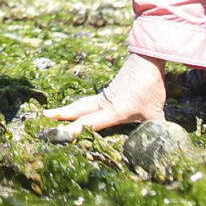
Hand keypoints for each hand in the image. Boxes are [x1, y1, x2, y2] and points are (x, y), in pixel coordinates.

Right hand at [42, 53, 167, 137]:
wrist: (147, 59)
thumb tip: (161, 145)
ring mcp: (105, 95)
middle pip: (78, 109)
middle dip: (61, 115)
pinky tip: (79, 107)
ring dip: (67, 109)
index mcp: (114, 110)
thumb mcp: (156, 113)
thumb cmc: (150, 85)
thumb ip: (156, 130)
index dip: (75, 130)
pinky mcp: (109, 89)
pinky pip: (90, 100)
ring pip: (82, 103)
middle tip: (44, 117)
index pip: (90, 123)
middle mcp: (105, 103)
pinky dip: (79, 105)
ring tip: (52, 112)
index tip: (60, 135)